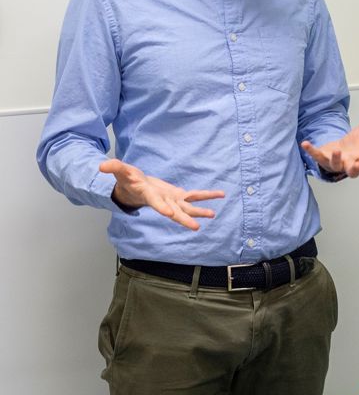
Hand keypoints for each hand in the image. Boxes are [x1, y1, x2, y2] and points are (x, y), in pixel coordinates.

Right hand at [99, 159, 224, 230]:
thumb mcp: (121, 172)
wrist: (135, 189)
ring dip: (200, 210)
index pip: (156, 203)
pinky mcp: (178, 195)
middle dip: (184, 219)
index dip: (163, 208)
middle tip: (195, 228)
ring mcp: (172, 200)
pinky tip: (220, 195)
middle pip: (174, 211)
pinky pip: (195, 196)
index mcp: (150, 196)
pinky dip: (207, 195)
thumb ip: (114, 168)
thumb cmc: (128, 181)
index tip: (170, 214)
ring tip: (212, 214)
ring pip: (188, 206)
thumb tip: (101, 166)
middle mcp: (163, 201)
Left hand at [301, 101, 358, 178]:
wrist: (336, 155)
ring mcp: (335, 163)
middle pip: (353, 170)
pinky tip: (305, 144)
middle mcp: (348, 163)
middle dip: (355, 169)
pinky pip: (316, 156)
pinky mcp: (322, 159)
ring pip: (335, 164)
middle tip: (357, 165)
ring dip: (336, 158)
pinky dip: (311, 150)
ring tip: (336, 151)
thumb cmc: (352, 146)